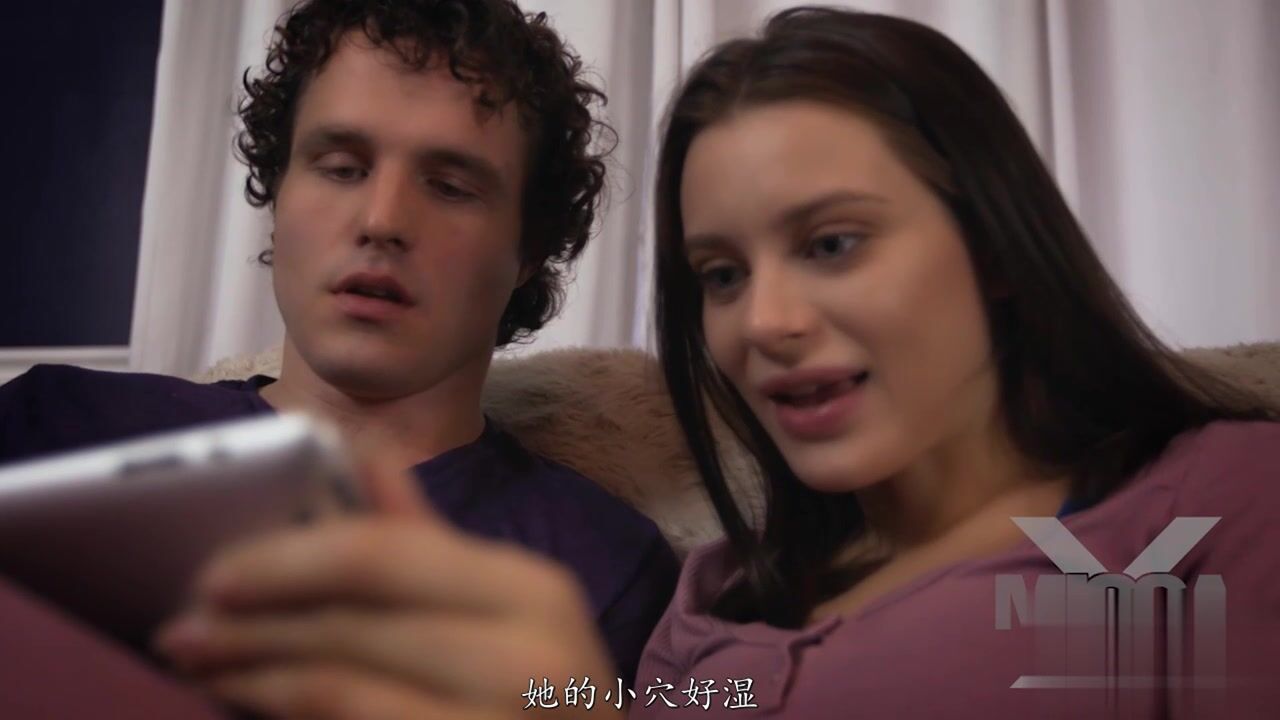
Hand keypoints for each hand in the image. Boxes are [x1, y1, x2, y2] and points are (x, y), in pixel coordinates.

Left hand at [155, 458, 616, 719]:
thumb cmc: (543, 688)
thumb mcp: (505, 608)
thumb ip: (424, 537)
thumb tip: (358, 449)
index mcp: (530, 590)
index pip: (385, 554)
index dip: (285, 558)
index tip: (214, 569)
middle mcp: (525, 659)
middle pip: (351, 624)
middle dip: (251, 623)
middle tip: (180, 627)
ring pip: (338, 692)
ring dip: (252, 676)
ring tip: (200, 667)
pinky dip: (289, 717)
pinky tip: (255, 705)